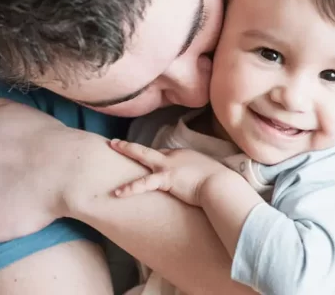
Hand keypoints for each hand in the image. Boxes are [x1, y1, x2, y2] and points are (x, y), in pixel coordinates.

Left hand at [109, 139, 230, 206]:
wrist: (221, 184)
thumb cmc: (220, 182)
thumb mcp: (210, 173)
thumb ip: (202, 174)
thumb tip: (204, 183)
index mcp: (184, 155)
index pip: (164, 155)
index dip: (155, 159)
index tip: (149, 164)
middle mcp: (174, 156)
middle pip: (149, 150)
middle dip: (131, 146)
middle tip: (116, 142)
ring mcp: (168, 166)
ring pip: (143, 156)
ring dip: (127, 149)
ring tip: (113, 146)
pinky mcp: (165, 179)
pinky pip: (144, 184)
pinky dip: (130, 188)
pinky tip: (117, 193)